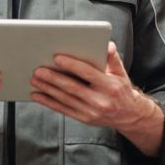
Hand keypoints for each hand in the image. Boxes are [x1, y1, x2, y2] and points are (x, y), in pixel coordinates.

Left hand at [31, 42, 156, 131]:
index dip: (72, 65)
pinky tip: (38, 95)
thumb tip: (107, 45)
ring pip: (65, 99)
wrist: (129, 115)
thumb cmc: (121, 90)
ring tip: (35, 79)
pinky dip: (48, 102)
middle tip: (38, 70)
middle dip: (53, 78)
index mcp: (109, 86)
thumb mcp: (121, 72)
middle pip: (72, 87)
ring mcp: (91, 112)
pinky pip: (63, 110)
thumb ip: (113, 58)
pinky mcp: (84, 118)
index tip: (57, 57)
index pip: (88, 73)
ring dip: (47, 89)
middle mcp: (100, 100)